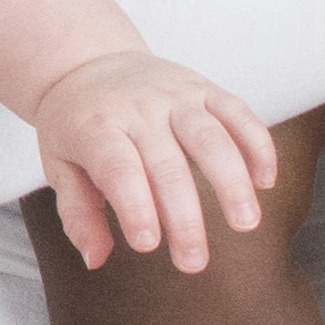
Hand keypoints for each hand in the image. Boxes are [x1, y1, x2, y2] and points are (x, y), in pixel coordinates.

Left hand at [30, 49, 274, 272]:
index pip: (118, 169)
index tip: (148, 245)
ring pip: (211, 137)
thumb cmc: (74, 125)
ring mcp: (175, 96)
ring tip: (245, 223)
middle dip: (185, 217)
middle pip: (168, 164)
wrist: (86, 62)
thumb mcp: (58, 166)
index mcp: (96, 127)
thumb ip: (78, 214)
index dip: (135, 207)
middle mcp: (138, 109)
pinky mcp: (205, 88)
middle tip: (194, 261)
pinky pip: (238, 112)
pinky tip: (266, 181)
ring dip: (232, 182)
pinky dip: (257, 145)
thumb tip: (96, 260)